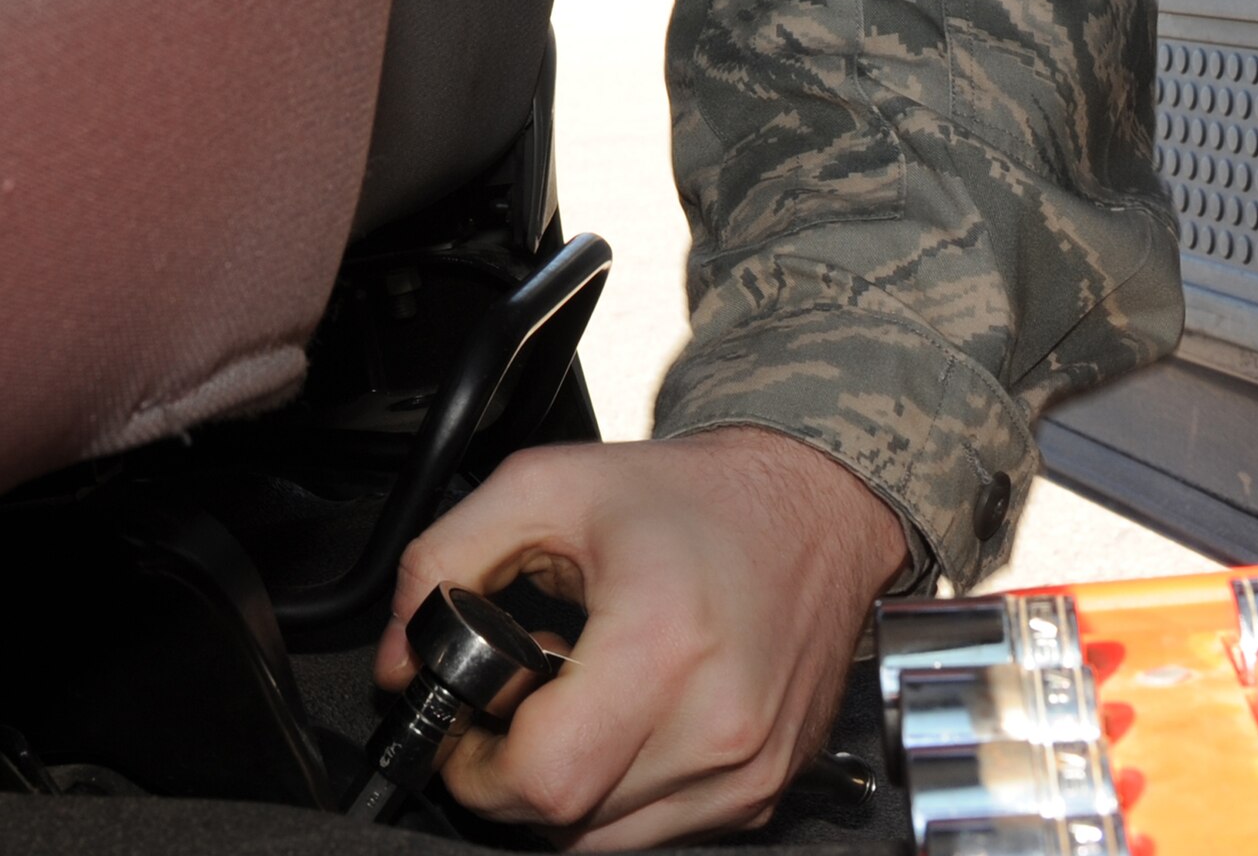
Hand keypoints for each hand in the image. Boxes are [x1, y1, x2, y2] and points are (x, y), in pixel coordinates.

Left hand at [374, 426, 906, 847]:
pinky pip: (659, 833)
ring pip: (605, 844)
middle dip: (513, 778)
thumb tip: (397, 661)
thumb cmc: (689, 495)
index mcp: (664, 641)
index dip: (475, 766)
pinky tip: (626, 716)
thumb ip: (444, 560)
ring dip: (568, 790)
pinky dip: (620, 793)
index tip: (466, 724)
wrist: (813, 505)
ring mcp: (748, 770)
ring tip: (578, 700)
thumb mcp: (546, 485)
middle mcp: (718, 722)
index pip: (541, 779)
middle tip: (518, 702)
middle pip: (567, 824)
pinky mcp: (764, 791)